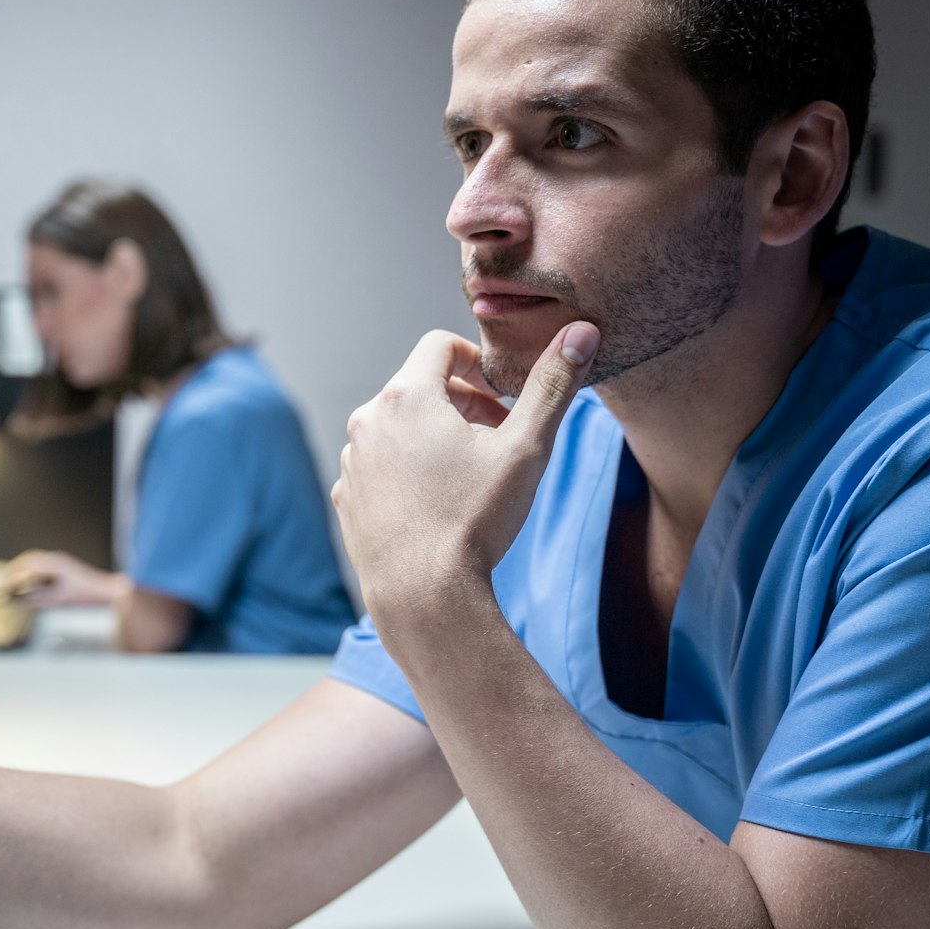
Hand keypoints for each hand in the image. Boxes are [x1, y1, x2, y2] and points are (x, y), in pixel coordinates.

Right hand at [5, 550, 115, 605]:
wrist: (106, 593)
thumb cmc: (85, 596)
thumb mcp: (58, 600)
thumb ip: (37, 599)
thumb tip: (20, 599)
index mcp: (54, 564)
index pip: (26, 564)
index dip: (13, 574)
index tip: (5, 584)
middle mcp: (56, 559)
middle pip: (29, 558)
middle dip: (15, 569)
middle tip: (4, 581)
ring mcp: (61, 562)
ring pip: (35, 560)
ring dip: (23, 568)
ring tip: (13, 580)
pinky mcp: (64, 567)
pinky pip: (43, 564)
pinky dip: (32, 570)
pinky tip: (30, 582)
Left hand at [331, 323, 596, 642]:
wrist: (424, 596)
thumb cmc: (474, 521)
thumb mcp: (526, 448)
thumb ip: (552, 386)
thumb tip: (582, 332)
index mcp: (406, 396)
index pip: (440, 346)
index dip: (477, 362)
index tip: (501, 397)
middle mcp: (368, 421)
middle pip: (419, 388)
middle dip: (462, 403)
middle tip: (498, 437)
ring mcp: (352, 462)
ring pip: (398, 429)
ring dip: (434, 438)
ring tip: (469, 475)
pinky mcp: (348, 498)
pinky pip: (381, 467)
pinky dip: (408, 472)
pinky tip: (438, 505)